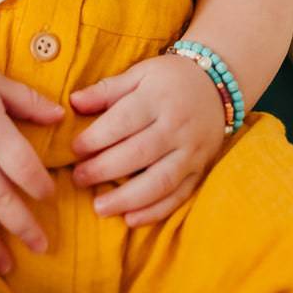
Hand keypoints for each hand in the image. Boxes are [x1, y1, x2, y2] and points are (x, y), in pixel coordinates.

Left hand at [69, 54, 227, 226]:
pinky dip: (155, 211)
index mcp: (158, 97)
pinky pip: (179, 196)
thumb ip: (107, 89)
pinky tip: (130, 219)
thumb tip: (74, 102)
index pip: (124, 120)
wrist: (218, 85)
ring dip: (127, 198)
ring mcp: (191, 151)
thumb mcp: (140, 73)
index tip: (75, 149)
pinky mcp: (200, 170)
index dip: (97, 137)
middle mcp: (176, 126)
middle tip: (78, 178)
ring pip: (159, 181)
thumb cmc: (170, 78)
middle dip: (104, 169)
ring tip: (99, 207)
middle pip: (139, 153)